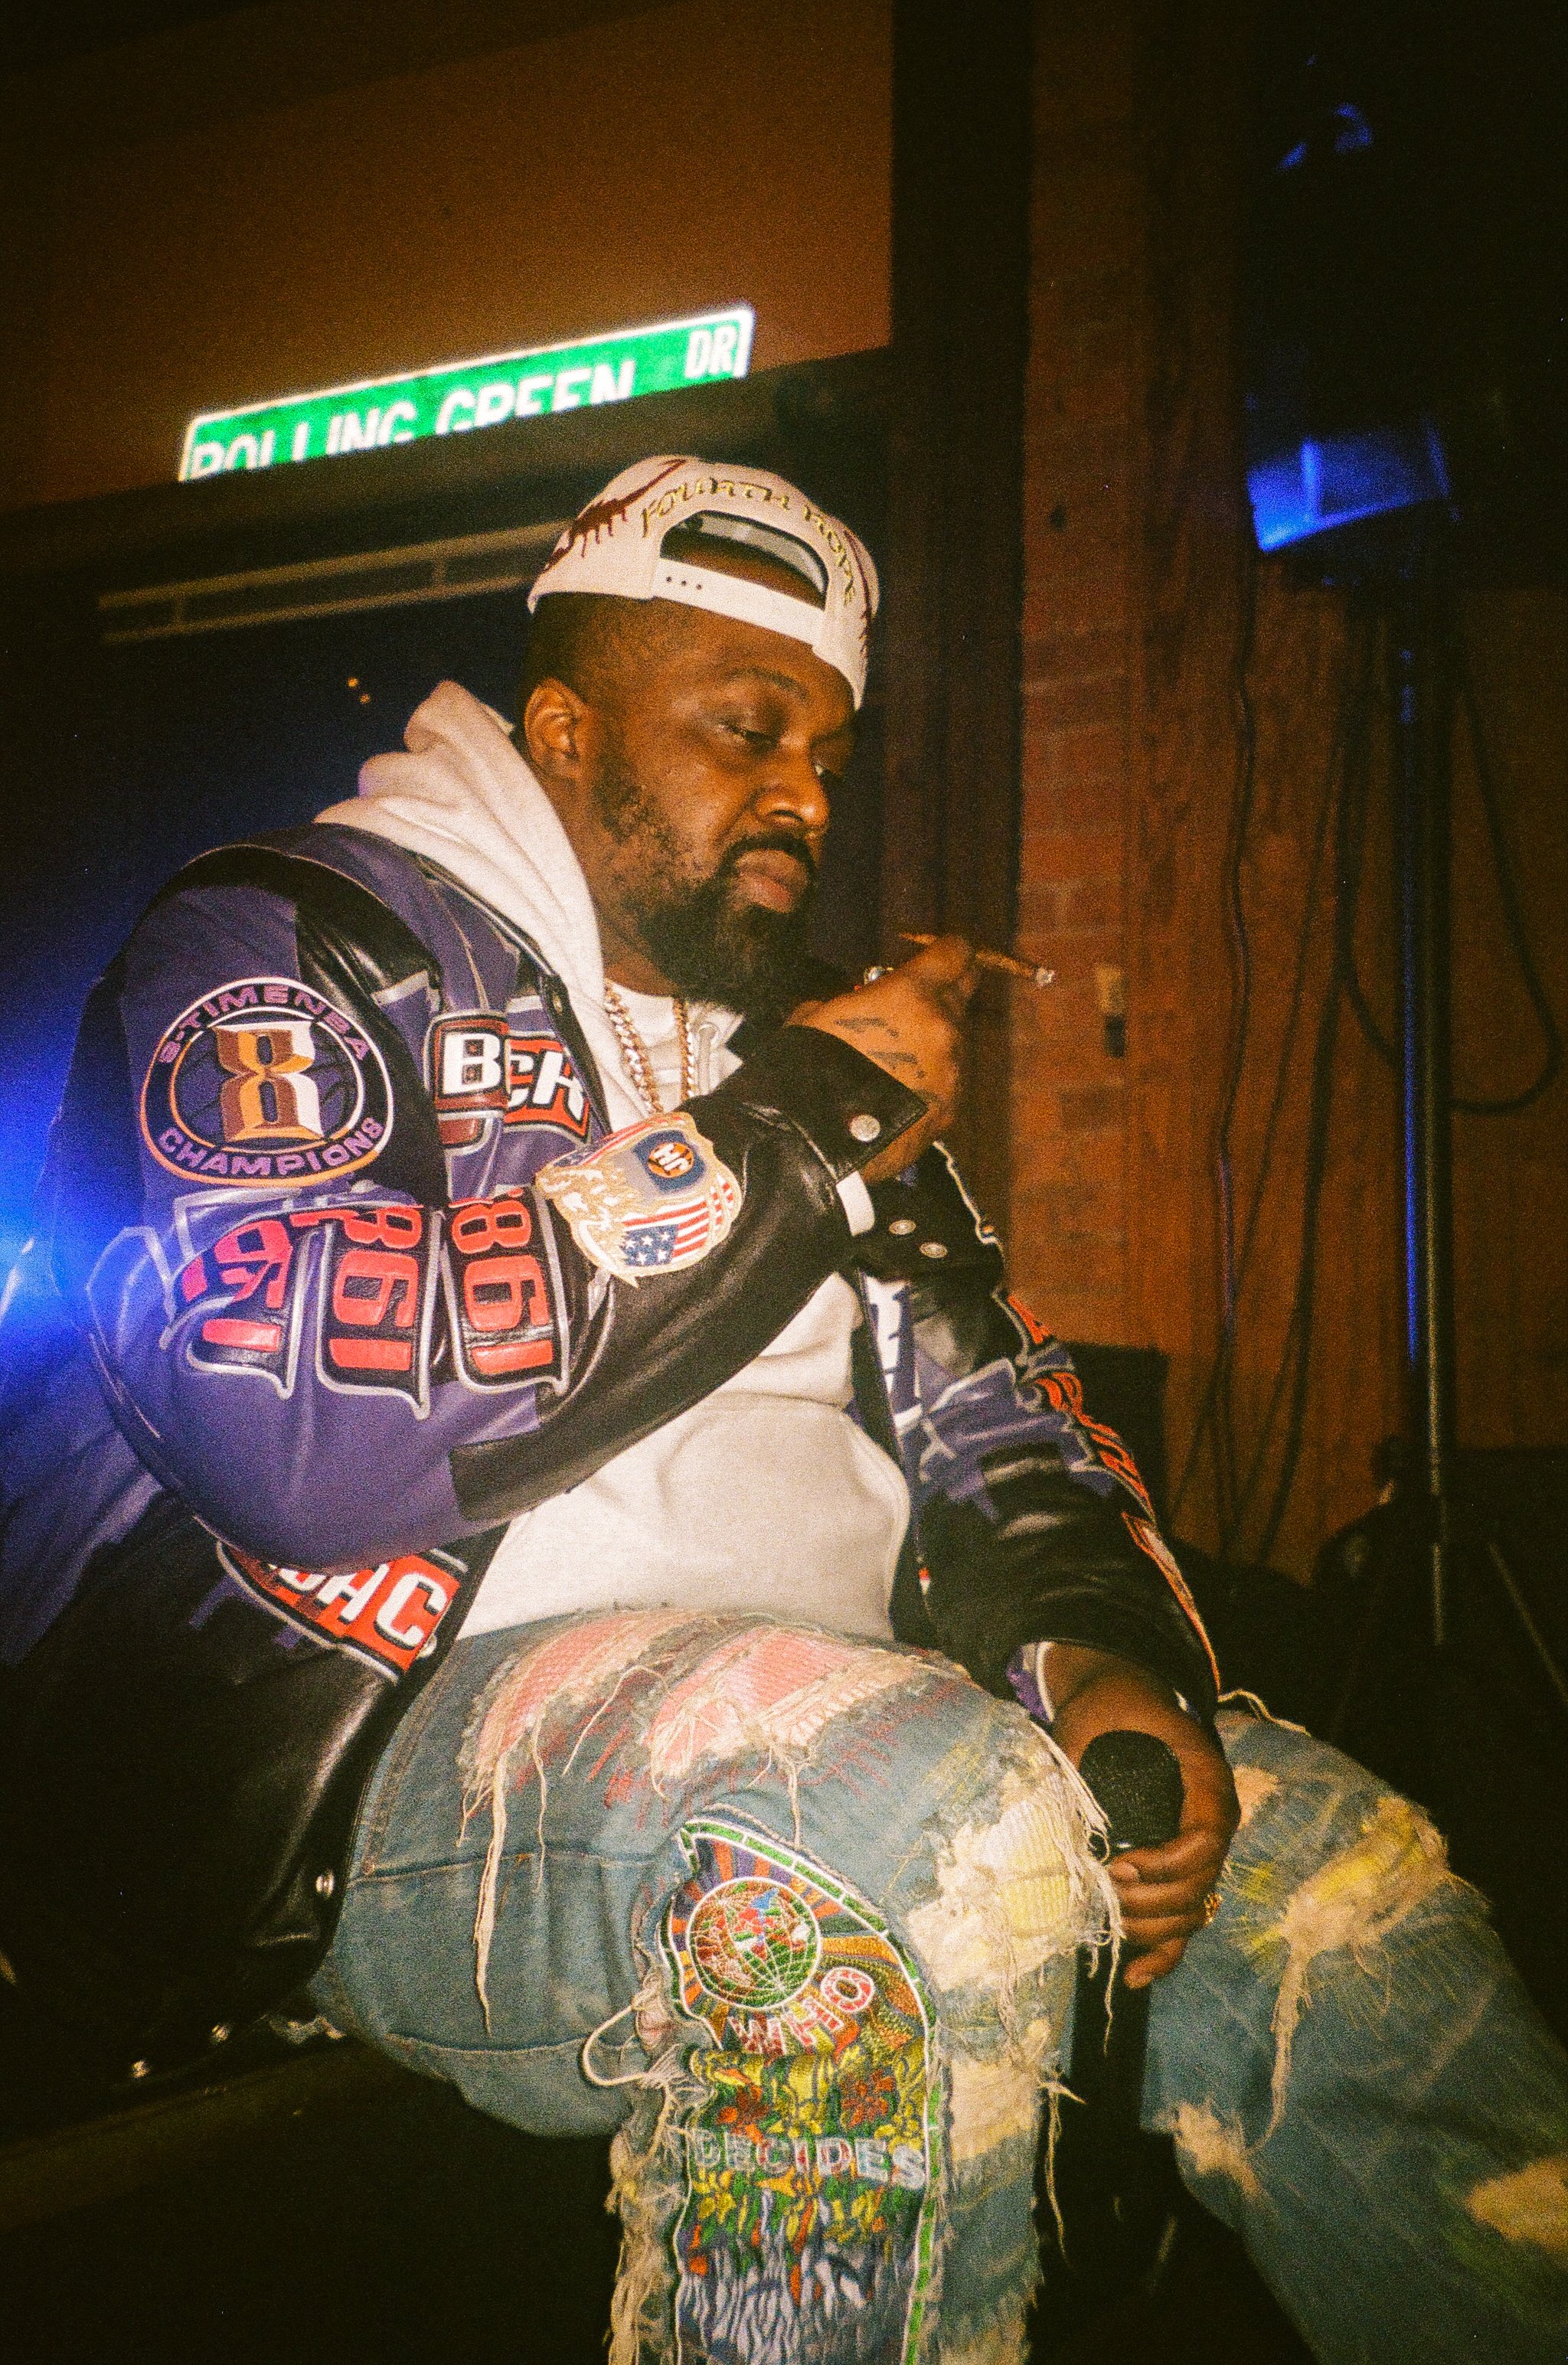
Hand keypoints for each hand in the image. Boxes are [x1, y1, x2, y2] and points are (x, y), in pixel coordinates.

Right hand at [790, 937, 979, 1182]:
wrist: (814, 1141)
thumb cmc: (807, 1071)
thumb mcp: (818, 1016)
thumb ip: (850, 1000)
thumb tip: (854, 1002)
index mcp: (911, 994)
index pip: (955, 952)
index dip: (950, 949)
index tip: (943, 952)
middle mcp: (942, 1026)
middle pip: (965, 990)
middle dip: (948, 987)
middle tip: (925, 996)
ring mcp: (952, 1070)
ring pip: (955, 1039)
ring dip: (934, 1040)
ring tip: (897, 1060)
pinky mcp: (951, 1109)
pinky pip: (948, 1081)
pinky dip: (931, 1080)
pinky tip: (900, 1094)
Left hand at [1044, 1644, 1237, 1987]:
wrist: (1123, 1698)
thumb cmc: (1111, 1704)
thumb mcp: (1093, 1717)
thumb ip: (1078, 1758)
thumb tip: (1052, 1815)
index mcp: (1207, 1782)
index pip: (1206, 1842)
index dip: (1165, 1865)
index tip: (1117, 1866)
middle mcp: (1213, 1822)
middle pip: (1199, 1887)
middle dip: (1149, 1902)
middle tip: (1101, 1894)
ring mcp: (1199, 1852)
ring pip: (1192, 1912)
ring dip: (1150, 1928)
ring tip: (1107, 1923)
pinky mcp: (1179, 1872)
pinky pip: (1183, 1923)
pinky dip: (1162, 1954)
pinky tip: (1133, 1977)